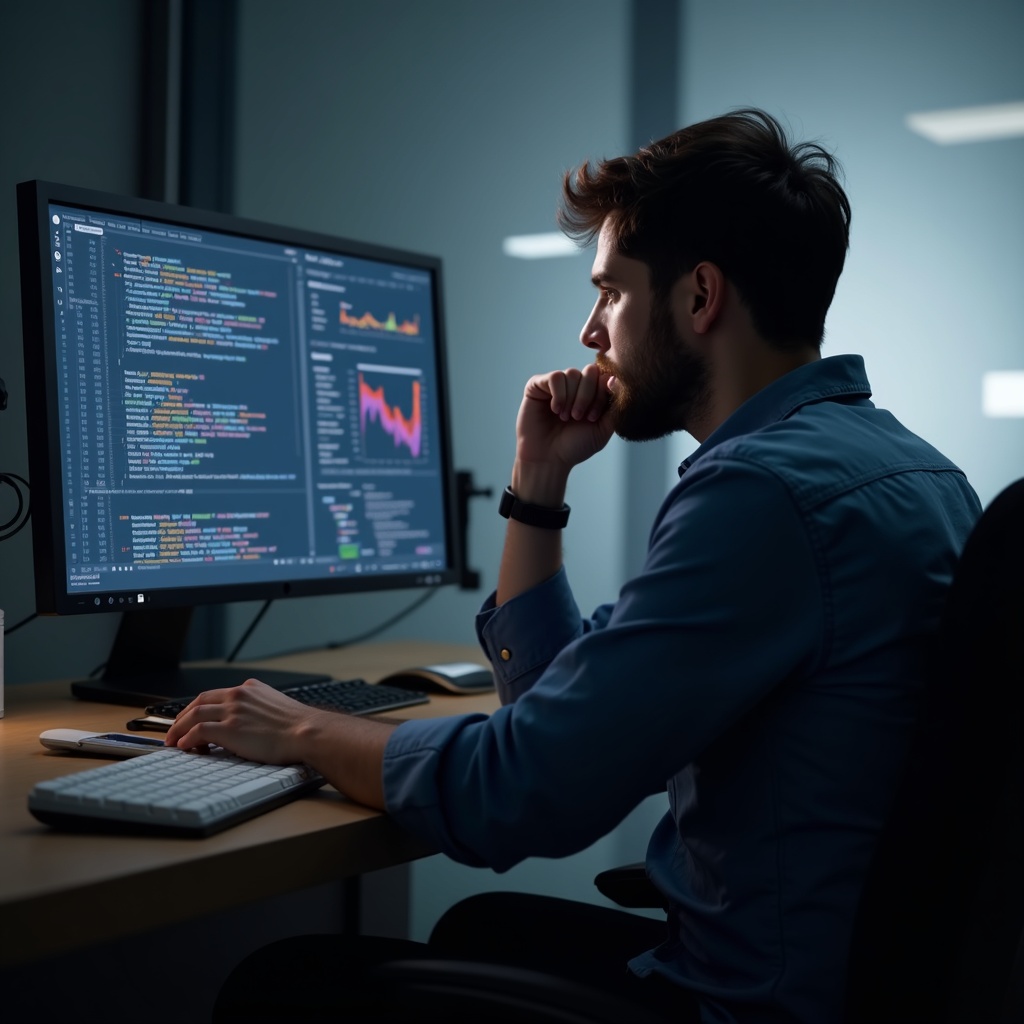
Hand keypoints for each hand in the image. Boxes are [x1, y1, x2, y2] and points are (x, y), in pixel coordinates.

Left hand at [164, 678, 325, 764]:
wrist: (307, 732)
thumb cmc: (300, 726)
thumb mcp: (277, 706)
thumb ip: (261, 708)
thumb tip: (253, 722)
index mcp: (251, 688)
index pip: (216, 694)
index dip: (199, 707)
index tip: (192, 717)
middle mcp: (239, 696)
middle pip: (200, 701)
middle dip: (182, 716)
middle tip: (174, 729)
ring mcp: (233, 711)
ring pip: (194, 714)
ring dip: (179, 728)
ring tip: (173, 741)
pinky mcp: (230, 729)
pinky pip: (198, 731)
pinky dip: (187, 738)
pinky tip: (184, 746)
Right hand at [516, 363, 616, 480]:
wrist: (548, 459)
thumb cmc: (575, 446)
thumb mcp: (603, 429)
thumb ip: (614, 405)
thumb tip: (615, 378)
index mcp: (592, 393)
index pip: (604, 376)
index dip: (602, 393)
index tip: (593, 417)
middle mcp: (575, 385)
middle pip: (590, 370)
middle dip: (587, 395)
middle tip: (578, 417)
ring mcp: (557, 384)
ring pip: (572, 373)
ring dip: (571, 399)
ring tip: (565, 418)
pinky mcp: (538, 385)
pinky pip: (556, 377)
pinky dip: (559, 395)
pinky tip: (555, 410)